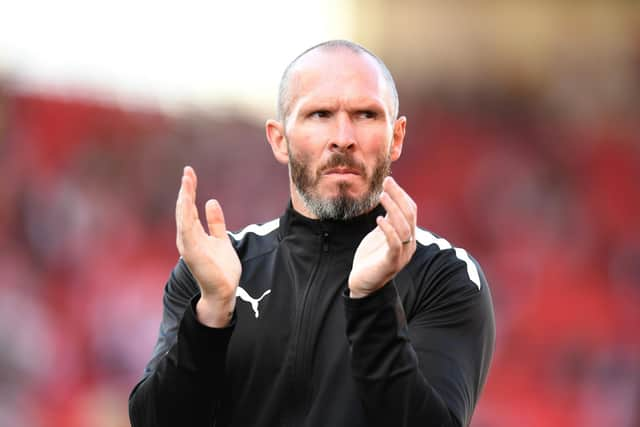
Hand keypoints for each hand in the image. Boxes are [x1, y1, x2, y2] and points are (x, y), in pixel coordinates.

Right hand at [176, 166, 240, 326]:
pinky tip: (187, 202)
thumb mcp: (221, 239)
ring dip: (184, 199)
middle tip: (187, 172)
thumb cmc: (221, 268)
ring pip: (183, 217)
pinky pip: (187, 230)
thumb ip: (215, 222)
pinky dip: (186, 216)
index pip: (189, 207)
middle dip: (185, 190)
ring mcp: (188, 245)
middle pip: (184, 209)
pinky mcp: (193, 253)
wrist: (224, 290)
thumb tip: (211, 202)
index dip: (189, 190)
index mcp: (193, 234)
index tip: (190, 173)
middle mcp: (187, 238)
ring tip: (186, 182)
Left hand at [348, 177, 416, 297]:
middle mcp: (409, 244)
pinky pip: (394, 244)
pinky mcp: (391, 263)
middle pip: (409, 215)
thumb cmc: (372, 257)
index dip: (401, 194)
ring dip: (393, 209)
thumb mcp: (381, 234)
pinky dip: (388, 230)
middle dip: (398, 196)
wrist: (363, 284)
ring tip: (381, 196)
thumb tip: (389, 197)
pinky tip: (378, 219)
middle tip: (386, 182)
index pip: (411, 210)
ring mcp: (402, 254)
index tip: (389, 180)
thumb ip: (388, 219)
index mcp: (408, 236)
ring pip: (404, 227)